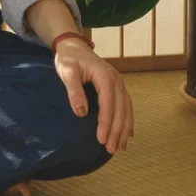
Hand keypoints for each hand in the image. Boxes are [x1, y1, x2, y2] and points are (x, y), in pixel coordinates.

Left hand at [52, 38, 133, 153]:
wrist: (74, 46)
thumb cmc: (68, 58)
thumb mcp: (67, 71)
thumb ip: (74, 91)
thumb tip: (81, 113)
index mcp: (104, 76)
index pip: (108, 104)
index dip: (106, 123)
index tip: (101, 139)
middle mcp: (116, 80)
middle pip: (120, 110)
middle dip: (116, 131)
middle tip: (110, 149)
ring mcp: (119, 83)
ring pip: (126, 109)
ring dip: (124, 129)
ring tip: (120, 147)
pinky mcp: (117, 87)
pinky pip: (126, 106)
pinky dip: (128, 121)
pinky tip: (128, 134)